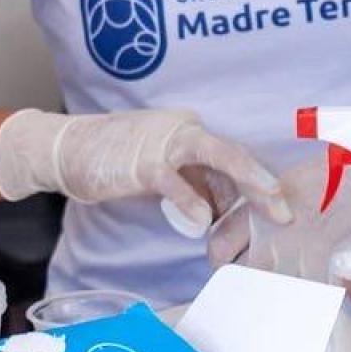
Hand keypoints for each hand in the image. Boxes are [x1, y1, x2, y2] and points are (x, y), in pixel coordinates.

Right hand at [0, 108, 288, 232]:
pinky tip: (203, 220)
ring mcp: (163, 142)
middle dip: (264, 183)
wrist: (65, 148)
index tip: (281, 207)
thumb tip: (222, 212)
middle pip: (235, 154)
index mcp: (191, 134)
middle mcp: (184, 131)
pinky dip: (189, 200)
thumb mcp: (164, 174)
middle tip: (286, 211)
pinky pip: (172, 179)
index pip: (234, 158)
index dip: (258, 184)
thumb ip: (194, 187)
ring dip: (246, 180)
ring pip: (217, 155)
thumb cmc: (116, 160)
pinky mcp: (140, 161)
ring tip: (269, 204)